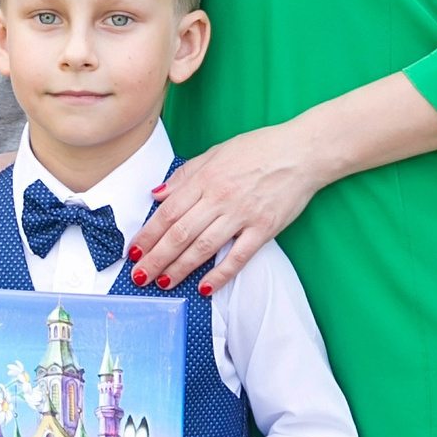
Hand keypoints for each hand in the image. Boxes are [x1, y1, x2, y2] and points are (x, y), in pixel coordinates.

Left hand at [126, 123, 322, 293]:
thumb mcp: (216, 153)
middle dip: (156, 257)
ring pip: (203, 247)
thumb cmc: (260, 149)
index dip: (148, 234)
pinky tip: (205, 287)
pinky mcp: (264, 229)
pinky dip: (220, 273)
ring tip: (163, 283)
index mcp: (205, 178)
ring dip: (180, 268)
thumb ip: (185, 176)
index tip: (134, 251)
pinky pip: (238, 256)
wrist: (302, 151)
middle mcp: (220, 198)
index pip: (168, 212)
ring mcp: (242, 215)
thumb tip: (156, 195)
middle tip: (140, 276)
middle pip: (180, 233)